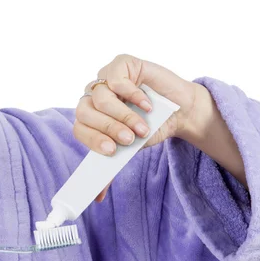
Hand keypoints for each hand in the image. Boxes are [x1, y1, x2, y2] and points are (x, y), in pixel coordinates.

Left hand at [74, 54, 198, 202]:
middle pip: (84, 112)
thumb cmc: (153, 127)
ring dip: (123, 116)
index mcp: (91, 117)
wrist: (180, 110)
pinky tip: (146, 104)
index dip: (92, 140)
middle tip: (129, 139)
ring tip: (142, 127)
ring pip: (100, 97)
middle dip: (107, 128)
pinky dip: (131, 94)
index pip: (78, 128)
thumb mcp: (131, 149)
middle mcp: (94, 97)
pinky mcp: (120, 64)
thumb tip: (96, 196)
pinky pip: (116, 79)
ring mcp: (106, 78)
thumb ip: (112, 166)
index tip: (112, 152)